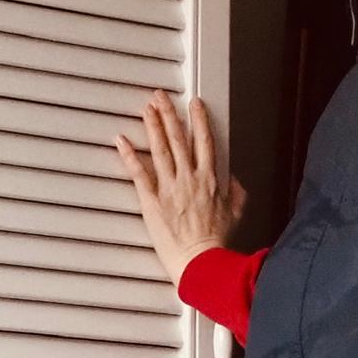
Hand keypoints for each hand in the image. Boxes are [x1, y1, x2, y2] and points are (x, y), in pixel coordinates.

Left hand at [114, 91, 247, 285]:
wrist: (202, 261)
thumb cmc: (217, 242)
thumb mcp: (235, 213)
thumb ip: (235, 193)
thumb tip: (233, 181)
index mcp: (210, 179)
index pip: (204, 141)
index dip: (199, 120)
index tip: (195, 105)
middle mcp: (189, 178)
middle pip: (178, 138)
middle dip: (169, 114)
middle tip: (160, 96)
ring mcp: (169, 187)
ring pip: (159, 149)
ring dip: (152, 126)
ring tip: (146, 109)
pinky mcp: (152, 200)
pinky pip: (139, 173)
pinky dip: (129, 156)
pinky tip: (122, 141)